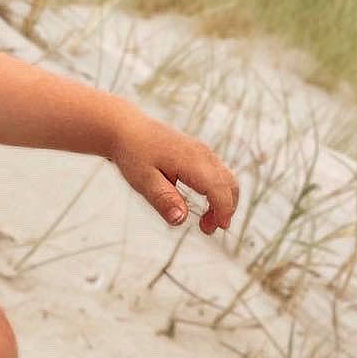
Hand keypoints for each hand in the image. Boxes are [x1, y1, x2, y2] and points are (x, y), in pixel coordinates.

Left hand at [108, 111, 238, 233]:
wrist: (126, 128)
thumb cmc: (134, 154)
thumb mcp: (143, 180)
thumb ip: (163, 199)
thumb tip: (180, 219)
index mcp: (191, 161)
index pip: (219, 189)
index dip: (221, 211)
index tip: (211, 229)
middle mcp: (203, 154)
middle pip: (229, 184)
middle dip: (225, 209)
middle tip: (206, 229)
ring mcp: (203, 151)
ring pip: (226, 179)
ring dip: (222, 201)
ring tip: (204, 221)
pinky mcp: (199, 153)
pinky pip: (218, 173)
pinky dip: (217, 191)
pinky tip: (202, 202)